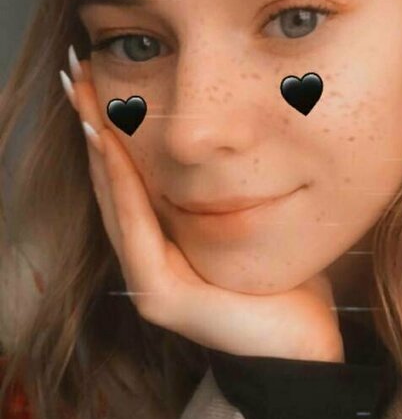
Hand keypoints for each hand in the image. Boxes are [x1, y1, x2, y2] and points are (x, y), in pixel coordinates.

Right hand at [62, 57, 343, 361]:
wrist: (306, 344)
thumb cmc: (289, 282)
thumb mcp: (253, 222)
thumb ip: (232, 190)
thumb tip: (238, 136)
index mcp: (166, 244)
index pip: (129, 179)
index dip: (110, 130)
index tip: (99, 80)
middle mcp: (148, 261)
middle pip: (111, 183)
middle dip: (93, 126)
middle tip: (77, 74)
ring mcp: (148, 281)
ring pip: (115, 201)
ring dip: (98, 147)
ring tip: (85, 100)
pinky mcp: (160, 296)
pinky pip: (136, 231)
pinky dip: (122, 186)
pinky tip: (109, 146)